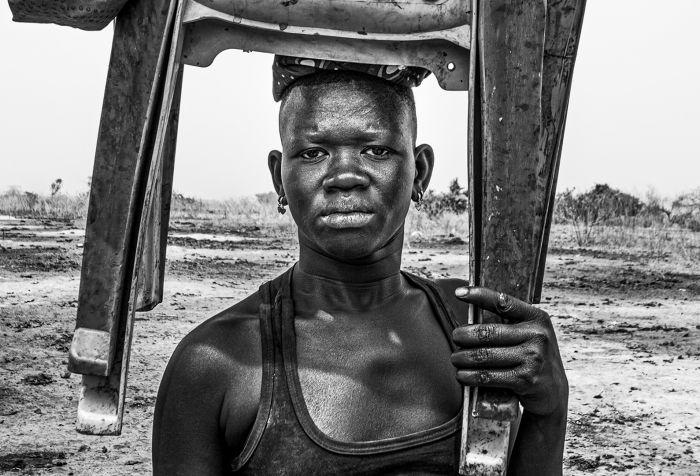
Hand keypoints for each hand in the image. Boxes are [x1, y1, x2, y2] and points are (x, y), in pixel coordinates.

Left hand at [451, 287, 567, 416]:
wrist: (554, 390)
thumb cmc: (532, 355)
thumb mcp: (529, 333)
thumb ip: (508, 322)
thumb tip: (470, 314)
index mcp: (536, 318)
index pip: (503, 302)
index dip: (479, 295)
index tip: (458, 292)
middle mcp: (537, 336)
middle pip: (488, 333)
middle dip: (464, 335)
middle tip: (455, 337)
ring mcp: (532, 358)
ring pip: (484, 356)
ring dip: (463, 358)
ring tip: (455, 358)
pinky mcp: (525, 380)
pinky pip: (489, 376)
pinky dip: (470, 376)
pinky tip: (461, 375)